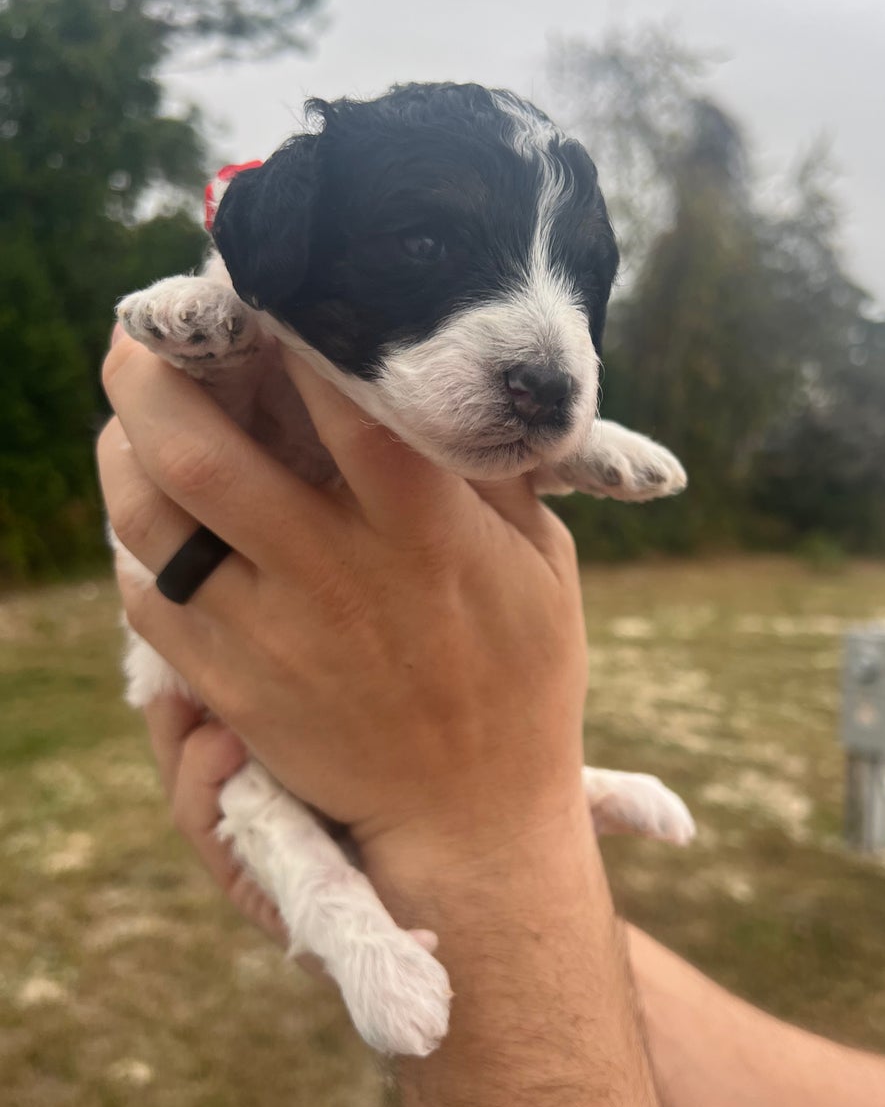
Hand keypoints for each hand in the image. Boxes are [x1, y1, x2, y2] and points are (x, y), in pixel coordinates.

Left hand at [98, 332, 589, 872]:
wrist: (472, 821)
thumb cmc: (521, 682)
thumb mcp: (542, 565)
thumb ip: (492, 475)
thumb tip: (446, 388)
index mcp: (424, 530)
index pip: (338, 397)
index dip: (284, 324)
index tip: (259, 285)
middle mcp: (335, 573)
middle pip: (197, 452)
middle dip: (146, 373)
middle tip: (138, 332)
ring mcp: (272, 635)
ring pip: (150, 523)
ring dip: (120, 452)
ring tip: (132, 418)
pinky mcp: (233, 689)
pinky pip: (149, 599)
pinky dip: (135, 547)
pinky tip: (152, 523)